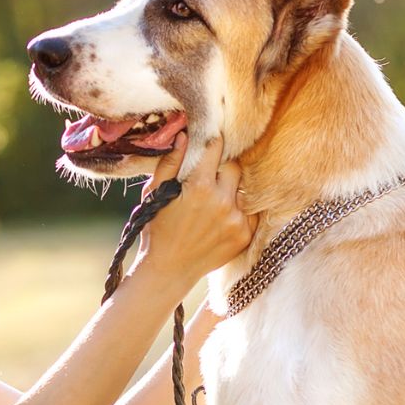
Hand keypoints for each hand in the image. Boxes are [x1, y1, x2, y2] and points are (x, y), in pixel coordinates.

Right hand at [132, 132, 255, 289]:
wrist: (168, 270)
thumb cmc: (156, 229)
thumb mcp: (154, 193)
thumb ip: (170, 162)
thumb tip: (184, 135)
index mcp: (198, 186)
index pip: (215, 148)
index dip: (212, 143)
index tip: (210, 144)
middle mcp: (222, 201)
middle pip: (234, 167)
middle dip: (222, 169)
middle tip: (208, 178)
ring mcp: (236, 219)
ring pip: (243, 188)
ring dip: (232, 190)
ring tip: (214, 201)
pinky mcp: (245, 235)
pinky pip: (250, 210)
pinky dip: (239, 210)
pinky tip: (221, 217)